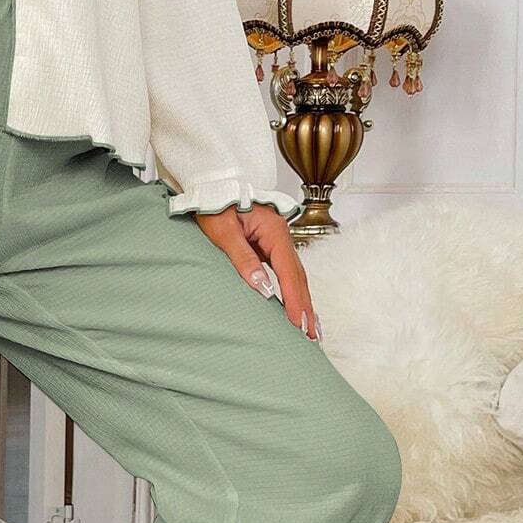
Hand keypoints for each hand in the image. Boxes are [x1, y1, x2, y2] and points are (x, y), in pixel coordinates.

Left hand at [195, 204, 321, 340]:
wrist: (212, 186)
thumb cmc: (215, 204)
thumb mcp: (224, 231)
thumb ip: (242, 258)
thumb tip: (262, 286)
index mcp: (273, 231)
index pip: (288, 271)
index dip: (294, 298)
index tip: (298, 322)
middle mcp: (280, 236)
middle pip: (297, 276)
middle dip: (305, 306)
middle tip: (310, 335)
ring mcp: (277, 241)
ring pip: (295, 275)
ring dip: (302, 301)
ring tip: (309, 328)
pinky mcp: (269, 246)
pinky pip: (285, 272)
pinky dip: (293, 291)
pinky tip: (295, 306)